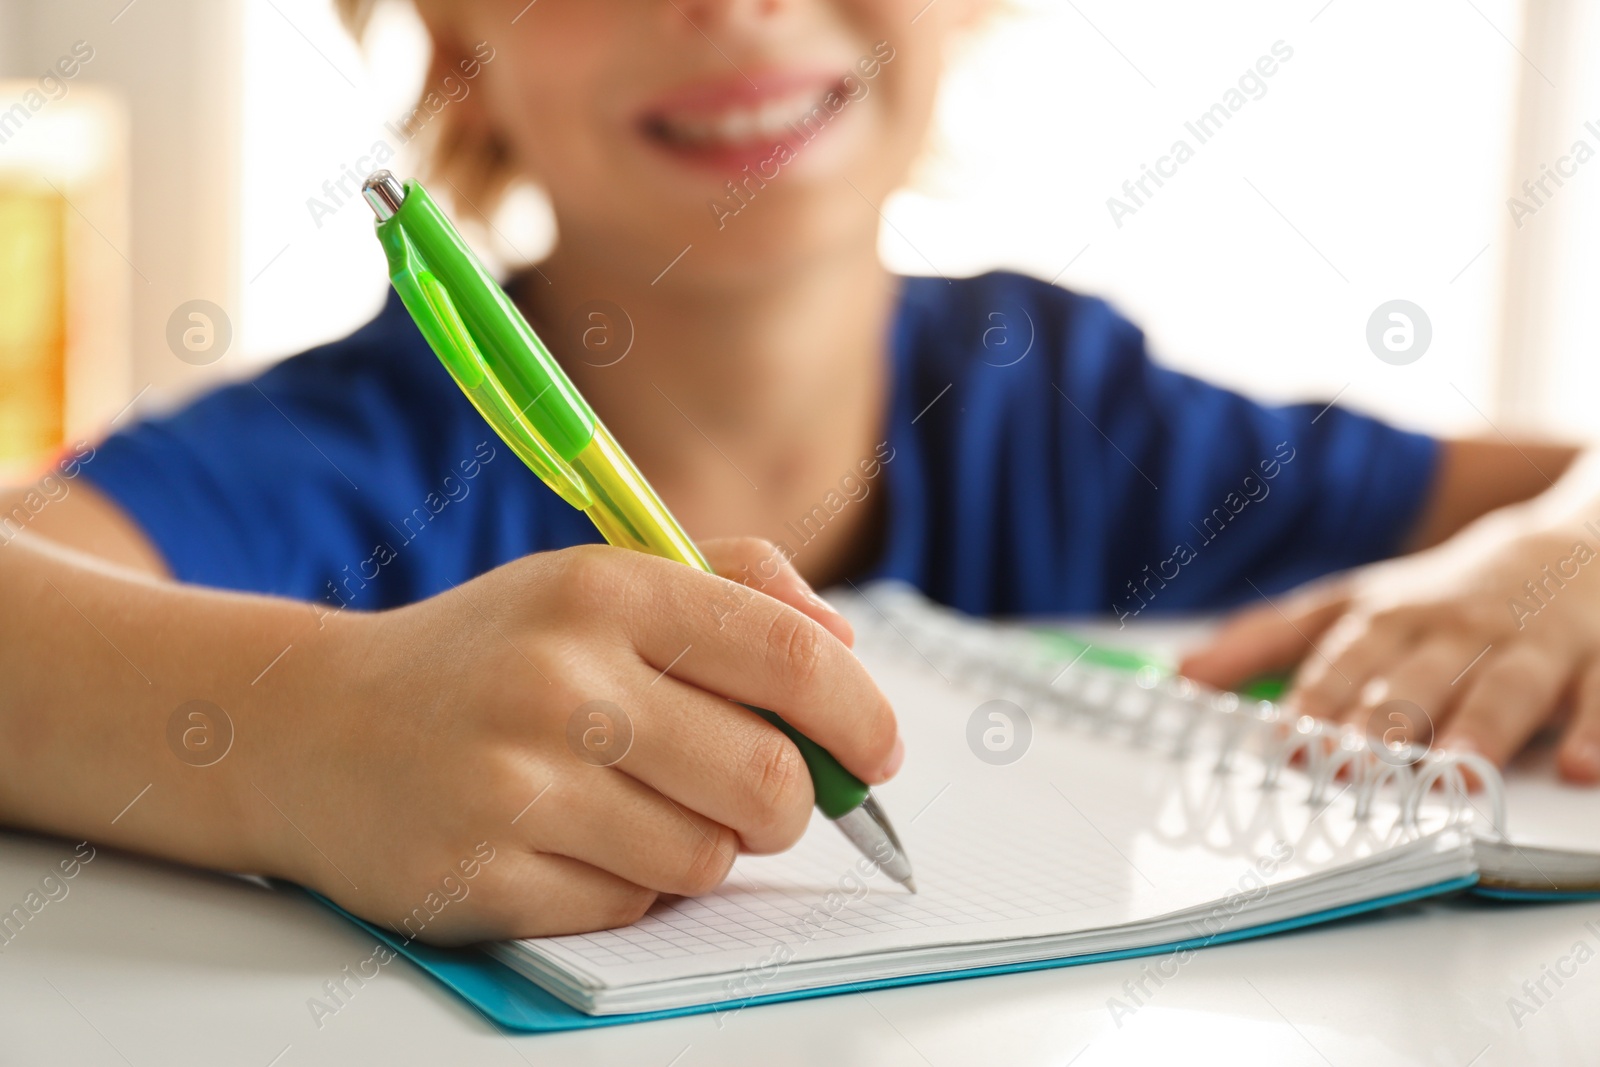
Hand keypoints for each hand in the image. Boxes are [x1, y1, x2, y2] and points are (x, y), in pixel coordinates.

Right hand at [250, 538, 899, 942]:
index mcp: (606, 590)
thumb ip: (735, 587)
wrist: (314, 728)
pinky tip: (571, 840)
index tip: (878, 751)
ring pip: (708, 857)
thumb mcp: (599, 583)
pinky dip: (628, 885)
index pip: (790, 657)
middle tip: (762, 795)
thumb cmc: (490, 656)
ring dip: (700, 844)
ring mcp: (516, 784)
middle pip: (770, 781)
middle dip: (792, 803)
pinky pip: (630, 908)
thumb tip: (843, 645)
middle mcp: (561, 679)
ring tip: (633, 804)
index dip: (861, 715)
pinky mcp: (483, 876)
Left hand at [1181, 504, 1599, 782]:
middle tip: (1356, 766)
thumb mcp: (1352, 601)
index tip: (1282, 741)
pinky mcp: (1598, 658)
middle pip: (1418, 676)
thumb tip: (1180, 678)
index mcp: (1391, 615)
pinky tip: (1578, 768)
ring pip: (1504, 685)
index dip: (1313, 699)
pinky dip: (1594, 731)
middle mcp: (1455, 627)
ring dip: (1480, 728)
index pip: (1343, 659)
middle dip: (1386, 720)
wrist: (1575, 537)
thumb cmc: (1446, 590)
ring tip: (1457, 772)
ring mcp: (1529, 641)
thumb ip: (1266, 640)